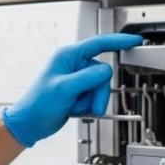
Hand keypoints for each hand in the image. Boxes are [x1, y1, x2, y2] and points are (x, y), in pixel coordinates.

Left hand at [2, 33, 143, 147]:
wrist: (30, 124)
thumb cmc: (37, 104)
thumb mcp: (64, 89)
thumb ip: (87, 78)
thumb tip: (106, 70)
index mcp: (67, 56)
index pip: (98, 44)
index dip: (118, 41)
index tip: (134, 41)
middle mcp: (73, 65)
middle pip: (102, 74)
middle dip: (97, 93)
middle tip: (87, 105)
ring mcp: (76, 79)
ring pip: (100, 87)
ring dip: (91, 102)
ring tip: (76, 108)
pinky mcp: (78, 92)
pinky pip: (94, 97)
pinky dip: (88, 106)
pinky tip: (74, 109)